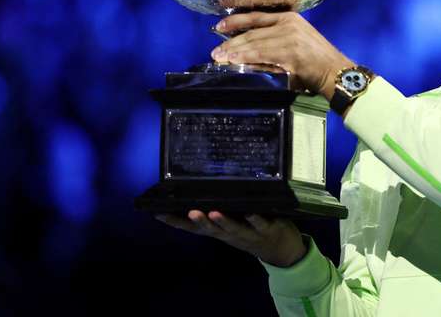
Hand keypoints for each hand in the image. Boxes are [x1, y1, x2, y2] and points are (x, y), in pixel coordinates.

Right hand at [155, 210, 307, 266]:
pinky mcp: (268, 229)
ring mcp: (249, 233)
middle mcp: (230, 235)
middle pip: (211, 230)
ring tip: (212, 212)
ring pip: (234, 228)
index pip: (193, 229)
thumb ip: (216, 211)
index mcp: (219, 232)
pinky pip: (261, 224)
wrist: (282, 250)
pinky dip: (256, 219)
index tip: (158, 213)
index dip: (175, 222)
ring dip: (223, 222)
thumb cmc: (251, 230)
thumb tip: (197, 190)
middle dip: (199, 221)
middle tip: (189, 212)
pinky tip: (251, 212)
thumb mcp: (230, 224)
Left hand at [210, 12, 352, 99]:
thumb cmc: (316, 61)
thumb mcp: (295, 43)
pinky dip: (246, 58)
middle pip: (252, 31)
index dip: (235, 21)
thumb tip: (246, 49)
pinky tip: (235, 61)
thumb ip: (273, 43)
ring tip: (220, 57)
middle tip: (215, 51)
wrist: (336, 71)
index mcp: (289, 18)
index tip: (219, 26)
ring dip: (234, 51)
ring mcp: (289, 38)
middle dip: (231, 41)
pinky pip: (262, 56)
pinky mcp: (290, 54)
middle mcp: (288, 24)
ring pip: (254, 43)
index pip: (256, 16)